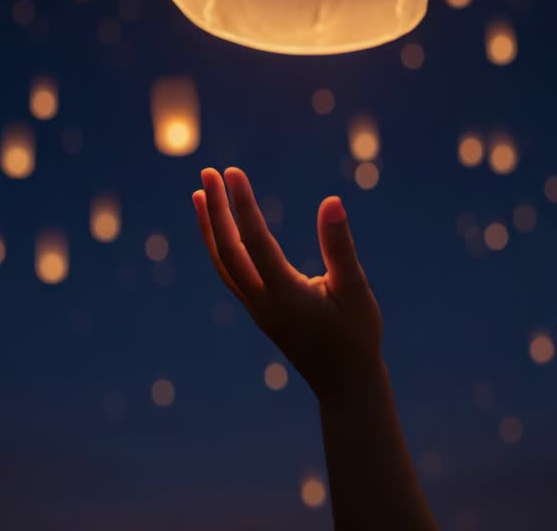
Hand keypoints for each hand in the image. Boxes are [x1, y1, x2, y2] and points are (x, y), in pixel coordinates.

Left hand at [192, 167, 384, 401]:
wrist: (345, 384)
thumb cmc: (357, 336)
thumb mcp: (354, 289)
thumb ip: (340, 246)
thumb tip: (332, 202)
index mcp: (285, 295)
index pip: (255, 241)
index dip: (242, 205)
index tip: (233, 172)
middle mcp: (262, 302)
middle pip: (227, 251)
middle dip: (216, 210)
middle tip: (207, 173)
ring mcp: (257, 309)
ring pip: (223, 264)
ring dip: (210, 229)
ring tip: (199, 195)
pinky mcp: (260, 312)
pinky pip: (230, 274)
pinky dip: (220, 247)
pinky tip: (221, 231)